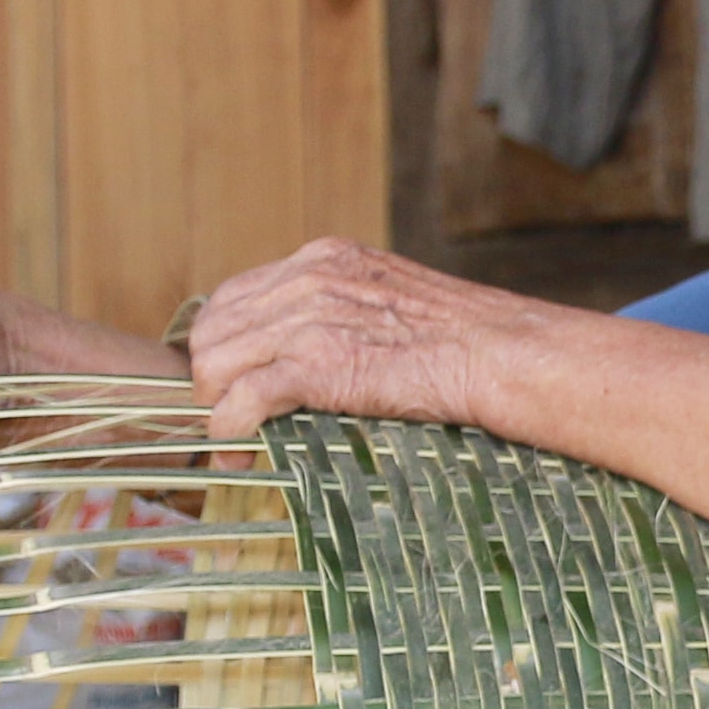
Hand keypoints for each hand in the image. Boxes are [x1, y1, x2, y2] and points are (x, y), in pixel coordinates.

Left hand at [182, 237, 551, 438]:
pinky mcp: (316, 365)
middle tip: (226, 421)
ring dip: (215, 411)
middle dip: (210, 383)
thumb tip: (308, 356)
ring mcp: (308, 320)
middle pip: (212, 331)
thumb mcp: (390, 300)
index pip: (232, 298)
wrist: (499, 352)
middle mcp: (306, 280)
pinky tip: (243, 449)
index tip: (228, 384)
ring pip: (214, 366)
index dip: (222, 347)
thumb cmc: (463, 339)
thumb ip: (342, 311)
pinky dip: (231, 431)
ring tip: (234, 442)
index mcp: (323, 259)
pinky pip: (241, 400)